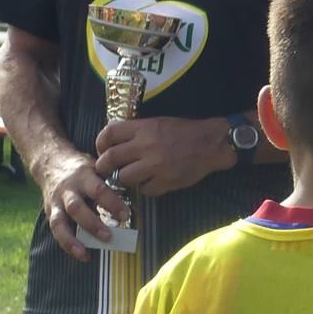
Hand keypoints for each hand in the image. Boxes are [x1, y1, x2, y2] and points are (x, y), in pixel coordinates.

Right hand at [38, 149, 130, 260]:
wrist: (51, 162)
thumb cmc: (82, 169)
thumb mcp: (97, 169)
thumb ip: (111, 185)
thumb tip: (134, 207)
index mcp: (84, 176)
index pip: (99, 190)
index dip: (112, 204)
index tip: (125, 216)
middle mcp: (67, 190)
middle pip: (76, 208)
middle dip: (92, 224)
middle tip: (109, 236)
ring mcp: (56, 202)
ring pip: (60, 222)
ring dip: (73, 239)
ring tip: (85, 253)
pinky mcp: (50, 212)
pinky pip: (56, 230)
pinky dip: (68, 244)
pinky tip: (82, 255)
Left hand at [94, 116, 230, 197]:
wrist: (212, 143)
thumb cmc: (185, 132)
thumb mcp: (157, 123)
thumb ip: (136, 132)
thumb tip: (115, 144)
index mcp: (143, 128)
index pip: (109, 134)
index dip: (100, 144)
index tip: (102, 151)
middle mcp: (146, 146)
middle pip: (110, 159)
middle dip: (104, 167)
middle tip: (107, 170)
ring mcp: (155, 165)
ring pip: (125, 178)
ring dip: (126, 179)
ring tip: (133, 177)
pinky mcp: (166, 181)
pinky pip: (146, 190)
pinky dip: (146, 188)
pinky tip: (152, 182)